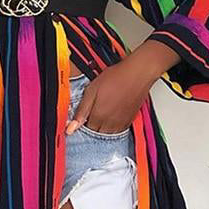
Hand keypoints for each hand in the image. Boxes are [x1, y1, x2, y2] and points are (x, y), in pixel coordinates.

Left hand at [66, 39, 180, 134]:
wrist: (137, 74)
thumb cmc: (116, 78)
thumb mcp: (91, 91)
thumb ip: (81, 111)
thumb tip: (70, 128)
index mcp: (99, 116)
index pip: (86, 130)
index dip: (82, 123)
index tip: (82, 116)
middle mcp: (110, 123)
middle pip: (96, 134)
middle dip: (92, 127)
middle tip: (92, 112)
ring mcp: (121, 123)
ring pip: (108, 135)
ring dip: (102, 128)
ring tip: (102, 113)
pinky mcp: (129, 120)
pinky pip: (118, 131)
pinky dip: (113, 127)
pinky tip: (112, 115)